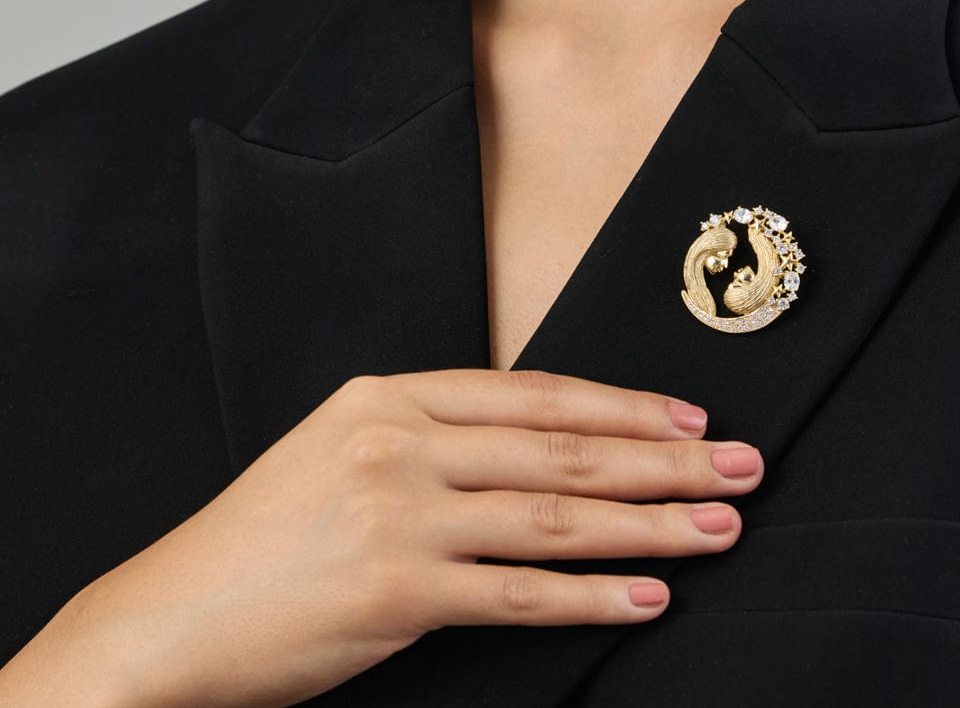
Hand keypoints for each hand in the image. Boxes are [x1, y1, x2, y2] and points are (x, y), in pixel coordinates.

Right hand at [63, 368, 763, 707]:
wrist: (169, 616)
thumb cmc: (263, 538)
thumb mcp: (342, 451)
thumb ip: (434, 440)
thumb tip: (544, 449)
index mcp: (390, 396)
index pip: (534, 393)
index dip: (621, 405)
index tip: (687, 417)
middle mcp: (399, 442)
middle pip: (563, 448)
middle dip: (664, 459)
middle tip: (739, 467)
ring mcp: (399, 514)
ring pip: (555, 514)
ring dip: (649, 525)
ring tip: (718, 531)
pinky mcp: (396, 591)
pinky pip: (517, 592)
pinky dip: (590, 597)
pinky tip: (647, 598)